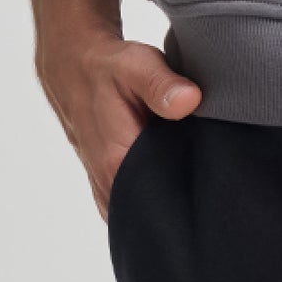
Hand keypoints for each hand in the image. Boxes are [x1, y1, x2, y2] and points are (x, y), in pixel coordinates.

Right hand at [36, 30, 201, 218]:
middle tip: (202, 182)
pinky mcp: (107, 188)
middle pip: (155, 216)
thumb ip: (162, 85)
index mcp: (118, 166)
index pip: (162, 209)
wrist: (73, 65)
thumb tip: (191, 100)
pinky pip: (134, 209)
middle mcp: (109, 186)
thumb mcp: (136, 65)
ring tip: (185, 182)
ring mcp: (106, 191)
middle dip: (181, 208)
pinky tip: (166, 182)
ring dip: (165, 203)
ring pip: (144, 215)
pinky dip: (152, 200)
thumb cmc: (107, 67)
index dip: (190, 204)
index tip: (208, 190)